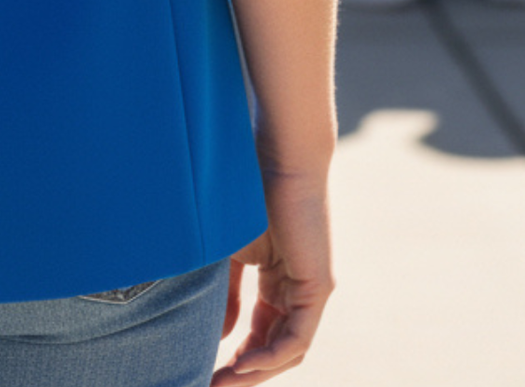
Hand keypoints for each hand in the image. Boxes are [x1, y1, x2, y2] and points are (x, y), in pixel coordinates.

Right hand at [213, 172, 332, 382]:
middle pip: (274, 348)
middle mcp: (298, 292)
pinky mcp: (319, 288)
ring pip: (287, 349)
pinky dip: (271, 356)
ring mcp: (311, 292)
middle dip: (244, 373)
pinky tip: (243, 364)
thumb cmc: (250, 194)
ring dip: (255, 371)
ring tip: (223, 382)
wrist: (280, 160)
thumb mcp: (231, 253)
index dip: (235, 355)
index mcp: (278, 282)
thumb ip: (229, 294)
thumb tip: (224, 334)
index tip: (206, 370)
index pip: (260, 333)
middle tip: (211, 386)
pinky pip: (297, 337)